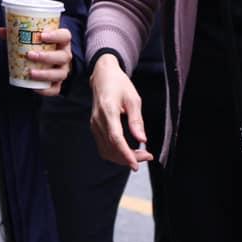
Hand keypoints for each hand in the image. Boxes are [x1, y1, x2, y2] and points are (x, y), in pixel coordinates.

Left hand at [0, 24, 73, 95]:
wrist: (48, 59)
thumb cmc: (40, 46)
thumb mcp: (31, 37)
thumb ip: (16, 33)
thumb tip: (0, 31)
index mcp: (61, 41)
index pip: (65, 36)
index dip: (56, 35)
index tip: (42, 35)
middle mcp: (64, 56)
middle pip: (63, 56)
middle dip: (47, 56)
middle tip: (30, 55)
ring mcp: (63, 70)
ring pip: (60, 74)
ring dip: (46, 74)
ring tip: (31, 72)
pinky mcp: (58, 82)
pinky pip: (56, 88)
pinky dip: (46, 90)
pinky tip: (35, 88)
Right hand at [89, 53, 154, 169]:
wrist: (103, 75)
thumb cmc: (119, 84)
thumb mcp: (133, 99)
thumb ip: (137, 120)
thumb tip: (142, 140)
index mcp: (108, 111)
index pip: (115, 138)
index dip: (126, 154)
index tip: (136, 165)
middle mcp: (98, 119)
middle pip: (111, 148)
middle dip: (128, 158)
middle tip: (146, 156)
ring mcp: (94, 124)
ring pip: (106, 150)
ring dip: (122, 157)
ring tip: (139, 155)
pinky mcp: (94, 126)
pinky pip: (103, 146)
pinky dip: (115, 153)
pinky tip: (127, 151)